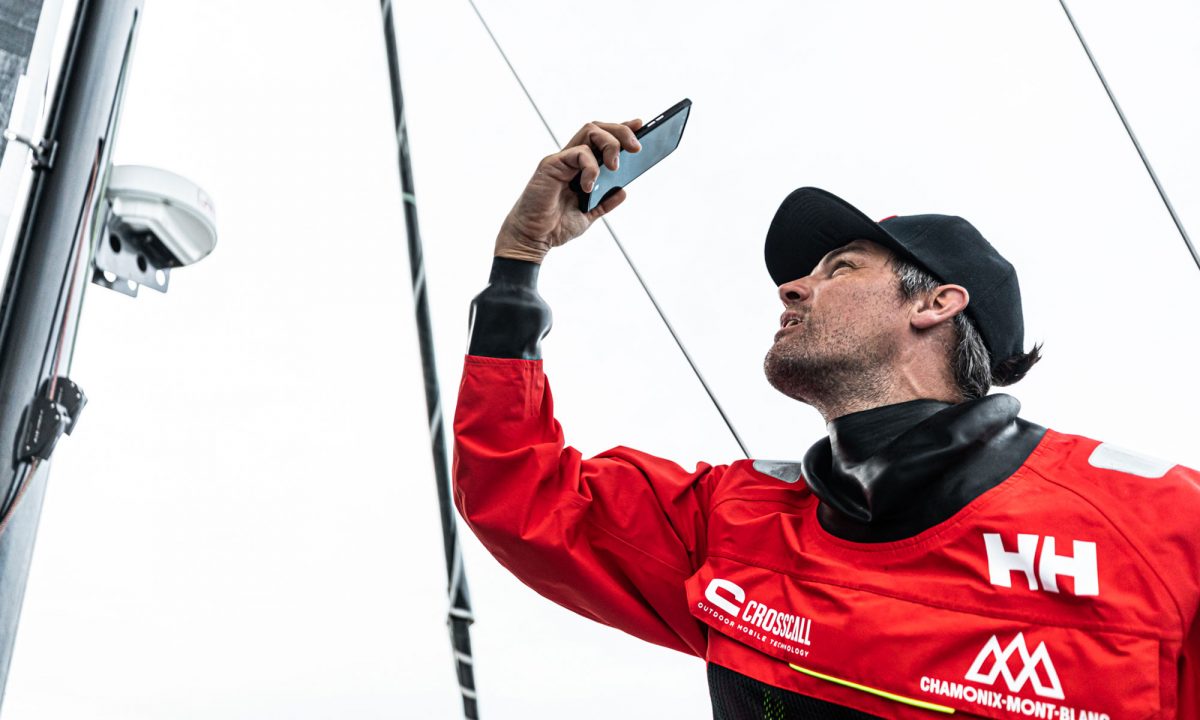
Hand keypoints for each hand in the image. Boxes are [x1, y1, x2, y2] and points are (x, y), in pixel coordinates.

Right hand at [495, 119, 643, 262]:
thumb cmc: (555, 226)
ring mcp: (561, 160)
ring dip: (610, 144)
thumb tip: (624, 191)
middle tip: (636, 148)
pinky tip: (589, 185)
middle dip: (621, 131)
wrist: (533, 238)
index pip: (601, 139)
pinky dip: (590, 167)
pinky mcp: (551, 164)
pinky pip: (578, 153)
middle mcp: (570, 159)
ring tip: (615, 166)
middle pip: (598, 128)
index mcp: (580, 168)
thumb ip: (604, 203)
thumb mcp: (588, 215)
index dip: (620, 129)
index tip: (640, 124)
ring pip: (590, 131)